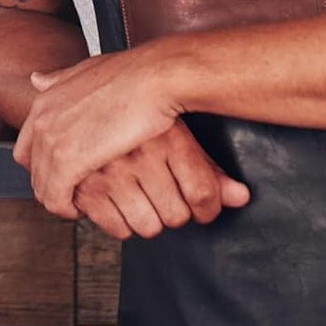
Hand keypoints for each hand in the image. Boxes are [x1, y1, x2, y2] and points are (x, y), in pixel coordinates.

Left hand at [14, 45, 183, 217]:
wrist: (154, 78)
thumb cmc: (133, 75)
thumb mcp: (88, 70)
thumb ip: (60, 80)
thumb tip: (36, 80)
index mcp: (46, 101)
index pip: (26, 146)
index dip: (43, 164)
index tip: (63, 172)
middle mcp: (42, 119)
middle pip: (33, 168)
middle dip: (51, 183)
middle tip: (73, 192)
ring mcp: (52, 140)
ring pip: (42, 187)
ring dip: (60, 199)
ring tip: (81, 204)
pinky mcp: (67, 161)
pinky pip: (55, 198)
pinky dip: (66, 209)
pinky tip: (84, 208)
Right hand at [72, 120, 249, 239]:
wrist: (84, 95)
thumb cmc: (136, 113)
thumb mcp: (176, 133)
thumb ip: (209, 169)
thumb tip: (242, 197)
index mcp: (166, 136)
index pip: (202, 194)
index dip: (208, 207)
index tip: (202, 206)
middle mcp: (140, 153)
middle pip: (177, 215)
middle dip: (174, 212)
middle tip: (165, 195)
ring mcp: (112, 171)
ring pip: (149, 227)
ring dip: (148, 219)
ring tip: (141, 197)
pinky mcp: (87, 188)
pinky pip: (119, 230)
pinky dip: (120, 223)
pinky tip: (118, 201)